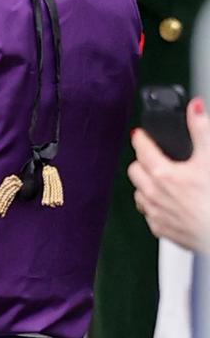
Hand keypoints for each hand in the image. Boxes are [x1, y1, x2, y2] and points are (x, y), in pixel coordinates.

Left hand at [129, 97, 209, 252]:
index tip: (140, 134)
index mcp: (163, 175)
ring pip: (139, 193)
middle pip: (135, 171)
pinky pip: (149, 215)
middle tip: (152, 157)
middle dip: (142, 161)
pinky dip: (154, 207)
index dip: (141, 138)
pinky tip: (167, 204)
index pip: (141, 149)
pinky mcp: (163, 230)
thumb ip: (202, 130)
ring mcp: (157, 214)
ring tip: (160, 180)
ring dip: (146, 185)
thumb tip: (195, 107)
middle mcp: (154, 195)